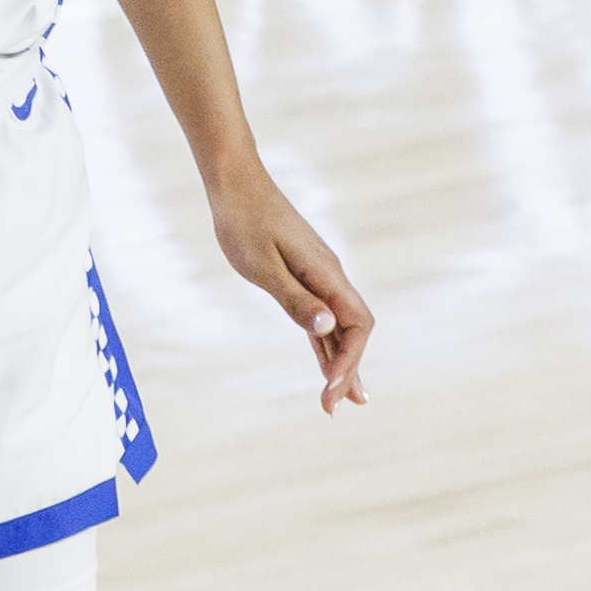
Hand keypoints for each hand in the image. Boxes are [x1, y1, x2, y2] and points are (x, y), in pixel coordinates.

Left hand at [206, 166, 372, 410]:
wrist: (234, 183)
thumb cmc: (243, 221)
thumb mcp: (262, 265)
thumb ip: (295, 299)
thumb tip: (327, 328)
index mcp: (326, 274)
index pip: (356, 325)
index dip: (348, 359)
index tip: (329, 386)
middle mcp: (329, 276)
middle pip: (353, 330)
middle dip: (347, 369)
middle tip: (334, 408)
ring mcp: (318, 275)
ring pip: (338, 326)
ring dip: (339, 360)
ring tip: (341, 399)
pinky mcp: (302, 274)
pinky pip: (320, 315)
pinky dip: (324, 341)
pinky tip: (324, 361)